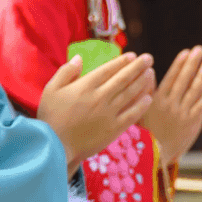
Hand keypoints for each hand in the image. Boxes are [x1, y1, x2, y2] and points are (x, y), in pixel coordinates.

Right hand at [38, 52, 154, 174]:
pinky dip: (141, 105)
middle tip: (149, 58)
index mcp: (85, 86)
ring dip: (143, 82)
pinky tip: (148, 98)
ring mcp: (109, 113)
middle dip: (138, 67)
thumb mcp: (50, 89)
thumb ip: (65, 72)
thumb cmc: (50, 117)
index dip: (122, 62)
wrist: (55, 146)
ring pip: (130, 94)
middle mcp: (100, 97)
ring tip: (151, 73)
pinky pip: (132, 114)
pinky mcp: (114, 129)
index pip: (108, 70)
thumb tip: (79, 58)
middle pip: (123, 79)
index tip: (133, 56)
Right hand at [139, 46, 201, 161]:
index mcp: (156, 101)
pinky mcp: (192, 124)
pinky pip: (201, 106)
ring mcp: (183, 114)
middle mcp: (171, 105)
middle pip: (184, 80)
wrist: (154, 155)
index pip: (170, 78)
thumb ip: (144, 91)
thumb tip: (146, 71)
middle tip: (200, 50)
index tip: (185, 52)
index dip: (179, 64)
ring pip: (195, 91)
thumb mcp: (138, 110)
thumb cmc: (143, 131)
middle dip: (192, 64)